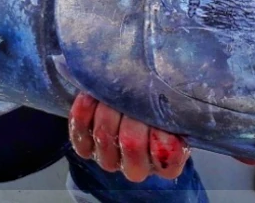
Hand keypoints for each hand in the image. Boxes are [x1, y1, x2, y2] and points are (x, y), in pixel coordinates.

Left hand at [68, 92, 190, 182]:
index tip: (161, 113)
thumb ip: (175, 103)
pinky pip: (79, 131)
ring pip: (105, 136)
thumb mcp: (174, 100)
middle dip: (132, 115)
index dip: (163, 136)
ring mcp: (109, 158)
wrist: (131, 90)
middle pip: (132, 144)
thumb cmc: (157, 96)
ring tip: (115, 89)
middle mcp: (137, 166)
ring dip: (108, 108)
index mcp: (167, 161)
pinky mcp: (85, 147)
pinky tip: (92, 95)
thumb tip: (173, 89)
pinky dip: (84, 110)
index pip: (167, 159)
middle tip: (136, 93)